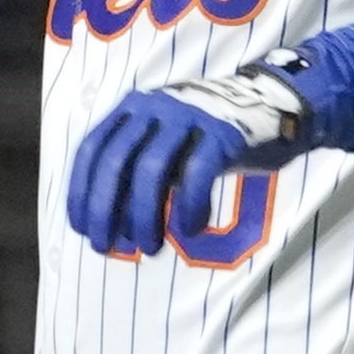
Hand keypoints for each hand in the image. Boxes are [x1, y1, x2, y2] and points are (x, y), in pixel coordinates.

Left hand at [65, 64, 301, 257]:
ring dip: (144, 215)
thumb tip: (110, 226)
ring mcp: (190, 116)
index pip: (92, 149)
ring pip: (152, 170)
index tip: (83, 229)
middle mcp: (156, 106)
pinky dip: (189, 207)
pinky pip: (198, 175)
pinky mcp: (224, 132)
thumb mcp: (165, 147)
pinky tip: (190, 229)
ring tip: (149, 247)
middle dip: (105, 210)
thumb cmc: (207, 140)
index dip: (81, 192)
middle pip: (116, 161)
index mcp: (133, 107)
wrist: (271, 109)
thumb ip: (137, 174)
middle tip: (107, 247)